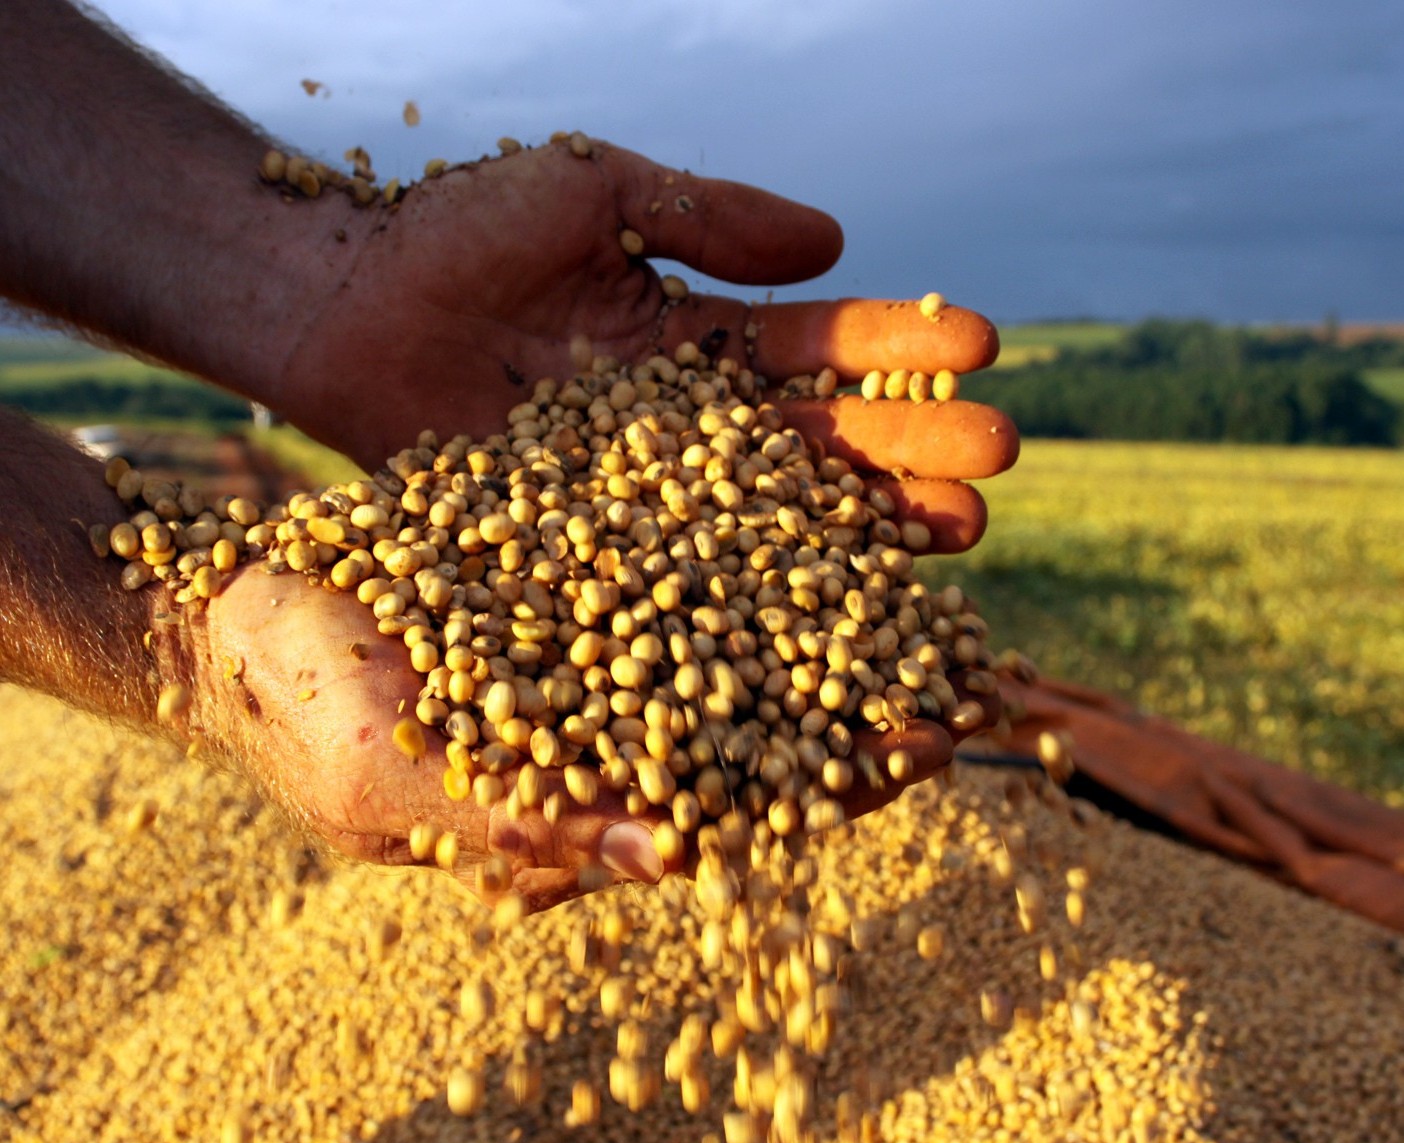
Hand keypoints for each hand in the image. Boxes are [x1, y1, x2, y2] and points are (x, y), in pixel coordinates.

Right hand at [186, 565, 1000, 912]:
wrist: (239, 597)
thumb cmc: (297, 704)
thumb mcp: (394, 782)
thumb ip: (531, 825)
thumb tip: (680, 859)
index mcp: (597, 792)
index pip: (744, 804)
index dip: (836, 780)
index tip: (926, 744)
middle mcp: (626, 710)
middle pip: (778, 706)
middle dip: (874, 678)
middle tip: (972, 643)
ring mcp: (616, 619)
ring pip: (755, 602)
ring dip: (846, 571)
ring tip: (943, 518)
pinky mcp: (595, 536)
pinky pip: (698, 517)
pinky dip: (765, 493)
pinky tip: (829, 447)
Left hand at [276, 140, 1010, 552]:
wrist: (343, 307)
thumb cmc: (457, 234)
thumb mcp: (593, 196)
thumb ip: (706, 213)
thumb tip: (838, 241)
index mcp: (694, 335)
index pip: (815, 346)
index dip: (895, 345)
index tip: (980, 346)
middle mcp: (684, 424)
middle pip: (817, 441)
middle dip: (911, 444)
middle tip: (1001, 457)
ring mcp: (643, 493)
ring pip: (773, 516)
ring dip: (867, 524)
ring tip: (961, 531)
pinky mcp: (592, 548)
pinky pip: (688, 571)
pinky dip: (758, 591)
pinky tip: (831, 607)